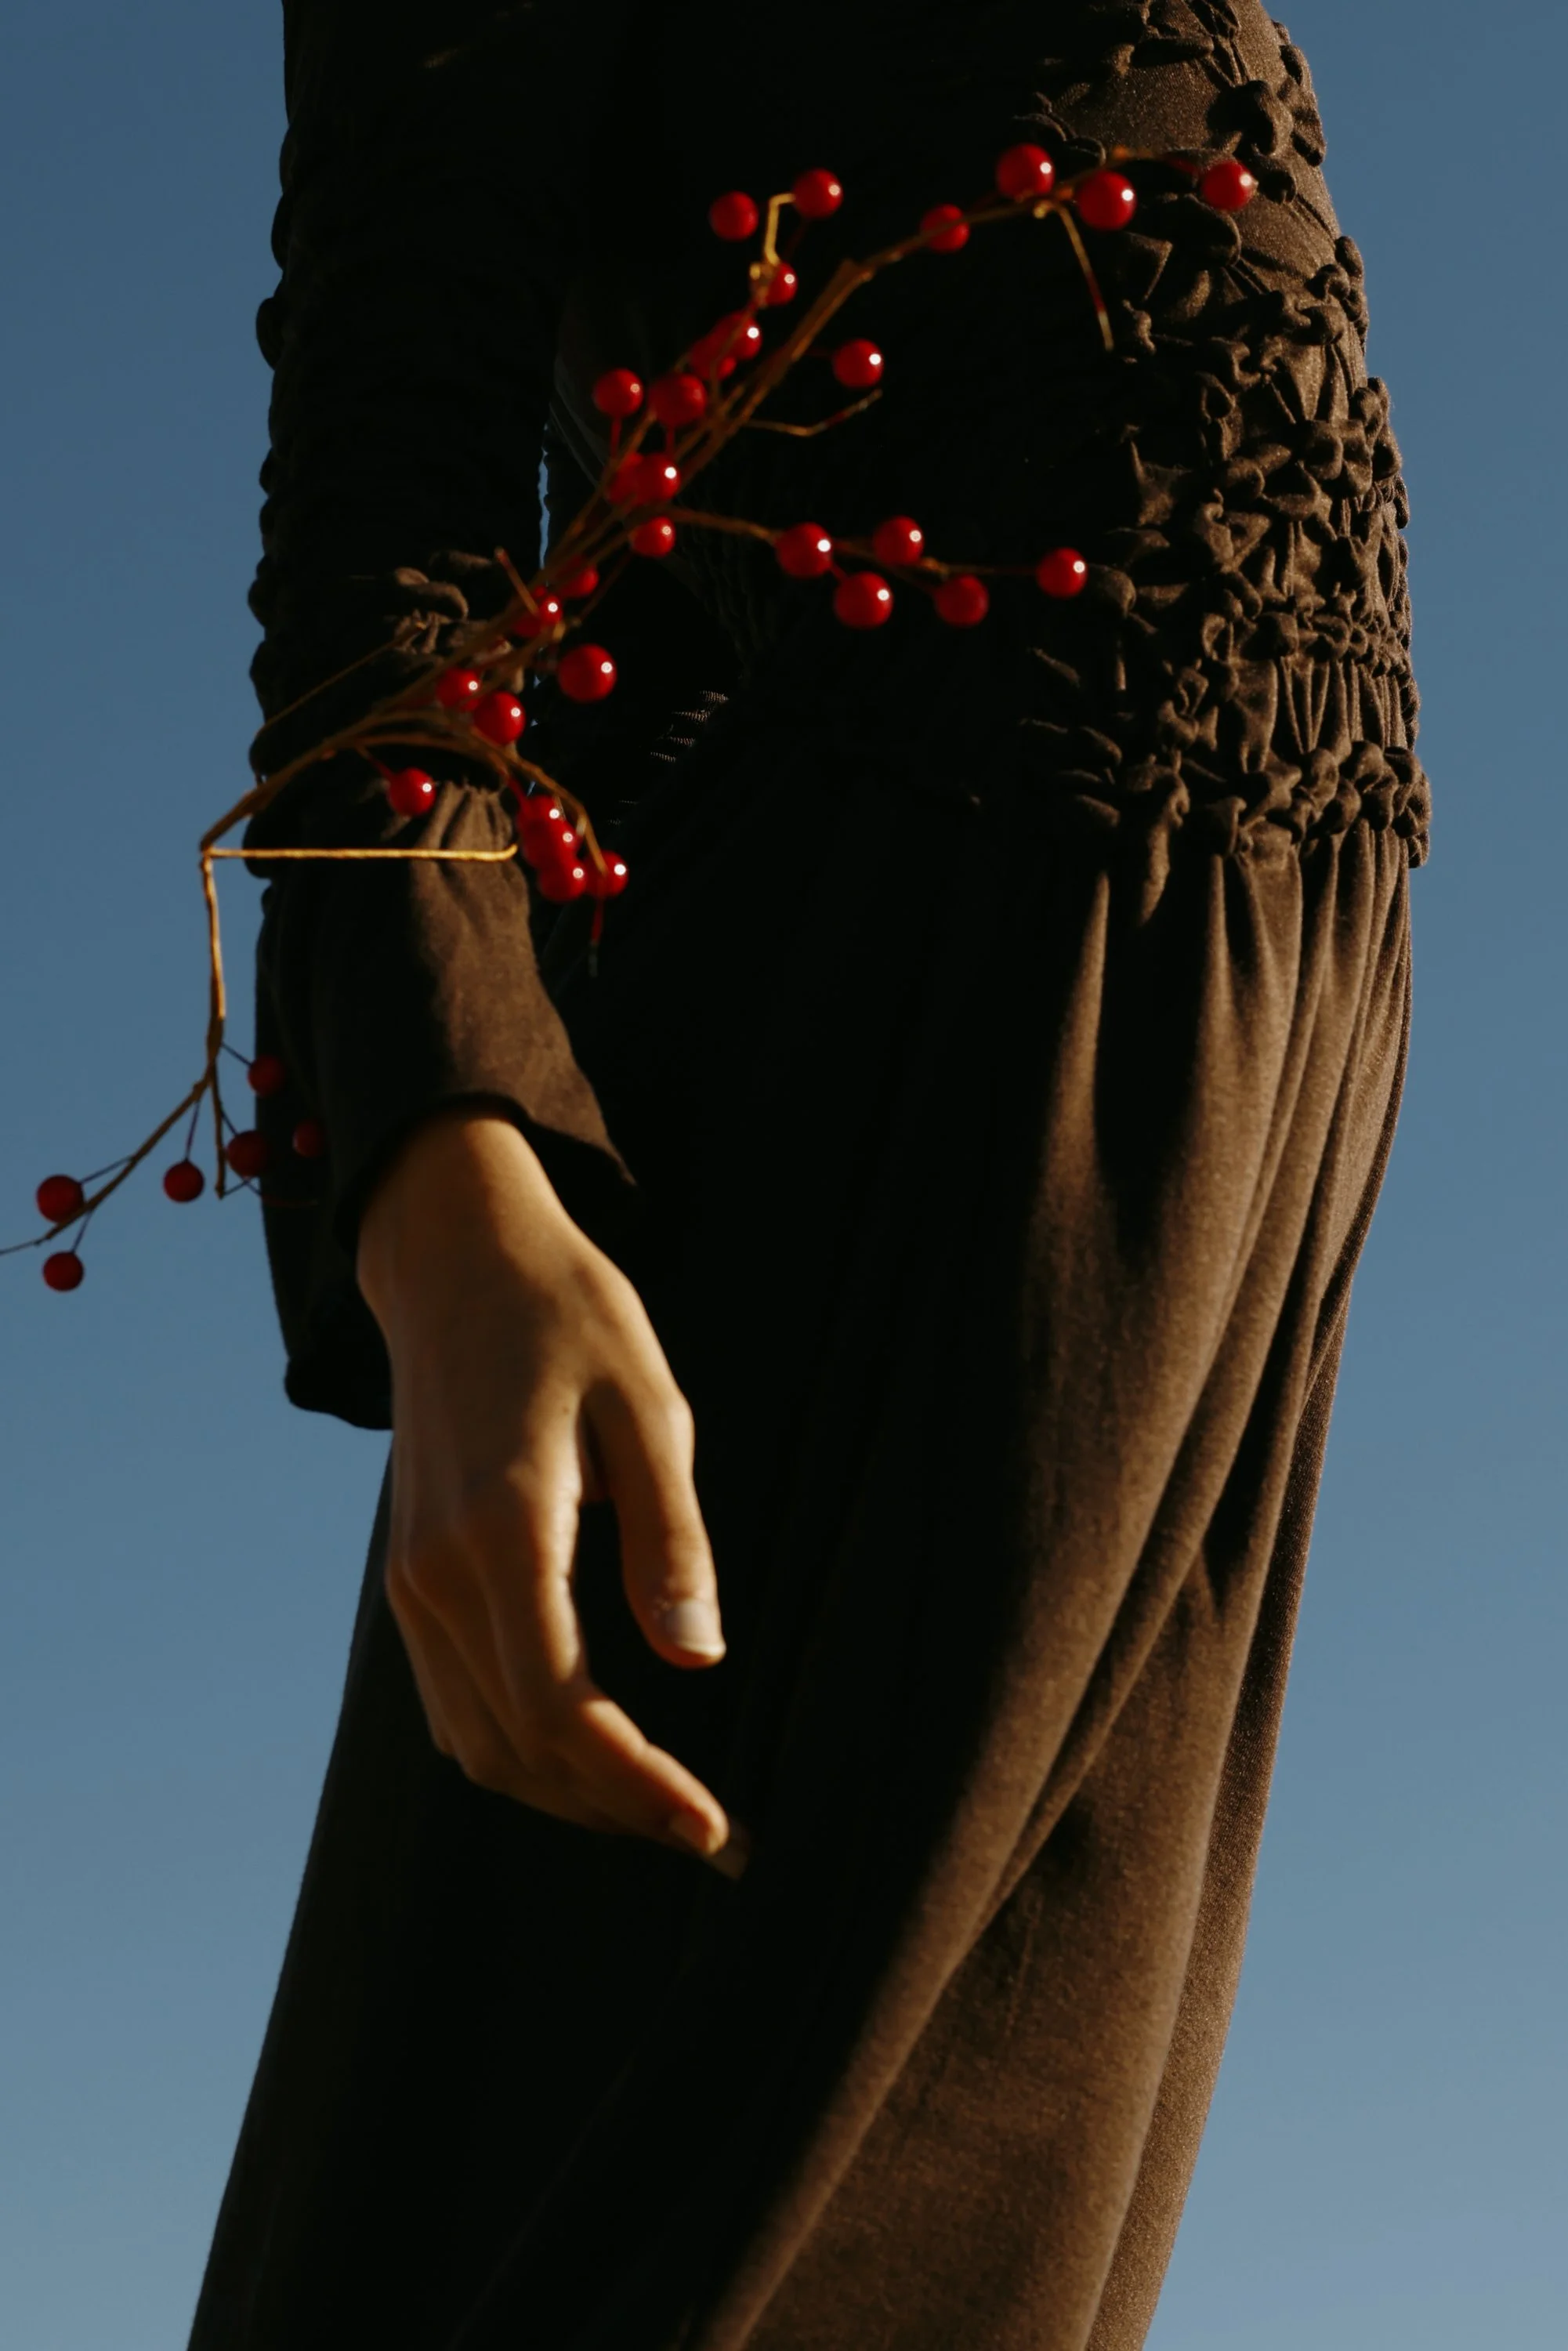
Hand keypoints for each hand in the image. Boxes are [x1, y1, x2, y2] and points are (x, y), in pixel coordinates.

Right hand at [357, 1109, 735, 1865]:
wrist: (453, 1261)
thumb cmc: (568, 1317)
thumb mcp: (649, 1406)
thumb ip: (671, 1537)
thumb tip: (700, 1662)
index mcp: (505, 1528)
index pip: (562, 1706)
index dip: (637, 1784)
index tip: (715, 1827)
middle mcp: (437, 1573)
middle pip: (517, 1747)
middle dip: (615, 1810)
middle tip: (714, 1839)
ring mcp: (410, 1580)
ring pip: (475, 1742)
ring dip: (566, 1795)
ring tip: (660, 1813)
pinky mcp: (408, 1576)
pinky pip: (452, 1704)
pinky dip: (518, 1753)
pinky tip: (589, 1756)